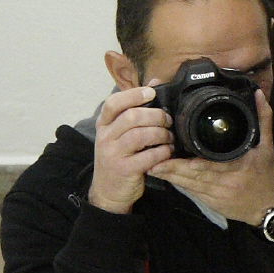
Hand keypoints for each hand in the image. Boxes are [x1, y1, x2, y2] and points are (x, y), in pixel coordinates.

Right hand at [87, 86, 173, 214]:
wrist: (108, 191)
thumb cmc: (120, 156)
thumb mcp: (120, 132)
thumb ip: (135, 108)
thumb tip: (154, 81)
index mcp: (104, 124)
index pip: (113, 103)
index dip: (134, 94)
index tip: (152, 92)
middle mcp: (105, 137)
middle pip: (132, 117)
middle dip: (157, 116)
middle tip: (168, 121)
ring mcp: (112, 154)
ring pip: (140, 135)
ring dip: (162, 134)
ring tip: (169, 138)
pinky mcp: (123, 170)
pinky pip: (148, 156)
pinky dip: (163, 152)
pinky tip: (167, 152)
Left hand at [150, 89, 273, 225]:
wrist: (268, 206)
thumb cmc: (266, 175)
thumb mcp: (268, 146)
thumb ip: (263, 119)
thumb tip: (259, 95)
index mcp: (238, 167)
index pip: (210, 164)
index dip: (189, 162)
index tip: (172, 153)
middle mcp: (224, 182)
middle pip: (193, 175)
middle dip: (171, 168)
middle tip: (152, 160)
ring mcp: (215, 194)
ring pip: (188, 184)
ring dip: (169, 176)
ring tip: (151, 167)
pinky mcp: (209, 202)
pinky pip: (190, 191)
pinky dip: (177, 183)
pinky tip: (164, 176)